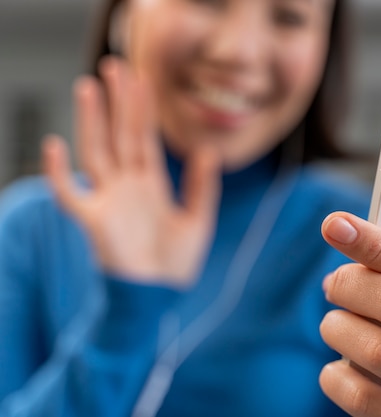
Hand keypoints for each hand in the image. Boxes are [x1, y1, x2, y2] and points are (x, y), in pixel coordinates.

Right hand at [43, 57, 220, 286]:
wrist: (158, 297)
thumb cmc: (176, 264)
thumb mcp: (198, 220)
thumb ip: (201, 186)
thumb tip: (207, 150)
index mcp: (151, 185)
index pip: (144, 138)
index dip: (144, 110)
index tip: (142, 78)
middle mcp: (127, 186)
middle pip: (120, 135)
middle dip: (118, 102)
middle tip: (114, 66)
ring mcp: (108, 200)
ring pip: (97, 152)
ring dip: (92, 121)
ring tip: (89, 87)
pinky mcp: (92, 221)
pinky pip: (68, 194)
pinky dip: (59, 173)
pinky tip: (55, 146)